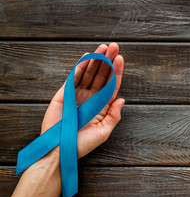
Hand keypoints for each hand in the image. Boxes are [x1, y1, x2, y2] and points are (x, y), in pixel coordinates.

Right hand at [41, 42, 124, 158]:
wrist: (59, 150)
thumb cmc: (82, 144)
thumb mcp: (103, 132)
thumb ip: (114, 116)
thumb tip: (122, 100)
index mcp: (102, 106)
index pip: (111, 85)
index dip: (116, 71)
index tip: (120, 58)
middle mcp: (91, 98)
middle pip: (101, 76)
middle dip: (107, 61)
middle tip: (113, 46)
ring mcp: (77, 95)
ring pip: (88, 74)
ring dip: (96, 60)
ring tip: (103, 47)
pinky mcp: (64, 95)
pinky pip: (73, 78)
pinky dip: (79, 67)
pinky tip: (87, 57)